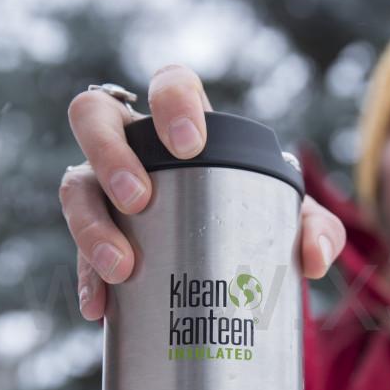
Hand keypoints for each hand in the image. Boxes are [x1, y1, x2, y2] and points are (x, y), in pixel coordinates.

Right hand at [60, 64, 345, 320]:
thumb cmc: (255, 220)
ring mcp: (103, 189)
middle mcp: (132, 146)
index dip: (170, 103)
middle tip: (140, 199)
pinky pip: (76, 253)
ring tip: (122, 266)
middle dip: (110, 154)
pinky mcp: (93, 238)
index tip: (191, 145)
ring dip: (91, 224)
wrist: (227, 267)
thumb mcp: (291, 221)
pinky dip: (87, 280)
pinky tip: (100, 306)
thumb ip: (315, 230)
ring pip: (74, 185)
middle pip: (93, 117)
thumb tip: (313, 258)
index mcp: (184, 125)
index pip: (169, 83)